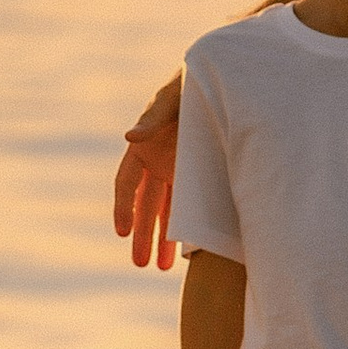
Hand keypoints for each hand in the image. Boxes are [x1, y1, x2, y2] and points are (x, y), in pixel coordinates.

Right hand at [114, 79, 182, 270]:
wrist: (225, 81)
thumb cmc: (193, 83)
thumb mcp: (172, 97)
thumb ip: (153, 116)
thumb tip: (129, 136)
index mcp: (144, 146)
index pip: (126, 184)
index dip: (123, 207)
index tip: (122, 231)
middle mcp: (158, 162)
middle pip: (146, 206)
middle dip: (142, 235)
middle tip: (140, 264)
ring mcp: (178, 170)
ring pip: (167, 211)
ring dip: (163, 238)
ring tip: (160, 267)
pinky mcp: (200, 174)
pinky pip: (189, 204)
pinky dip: (187, 225)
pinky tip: (189, 248)